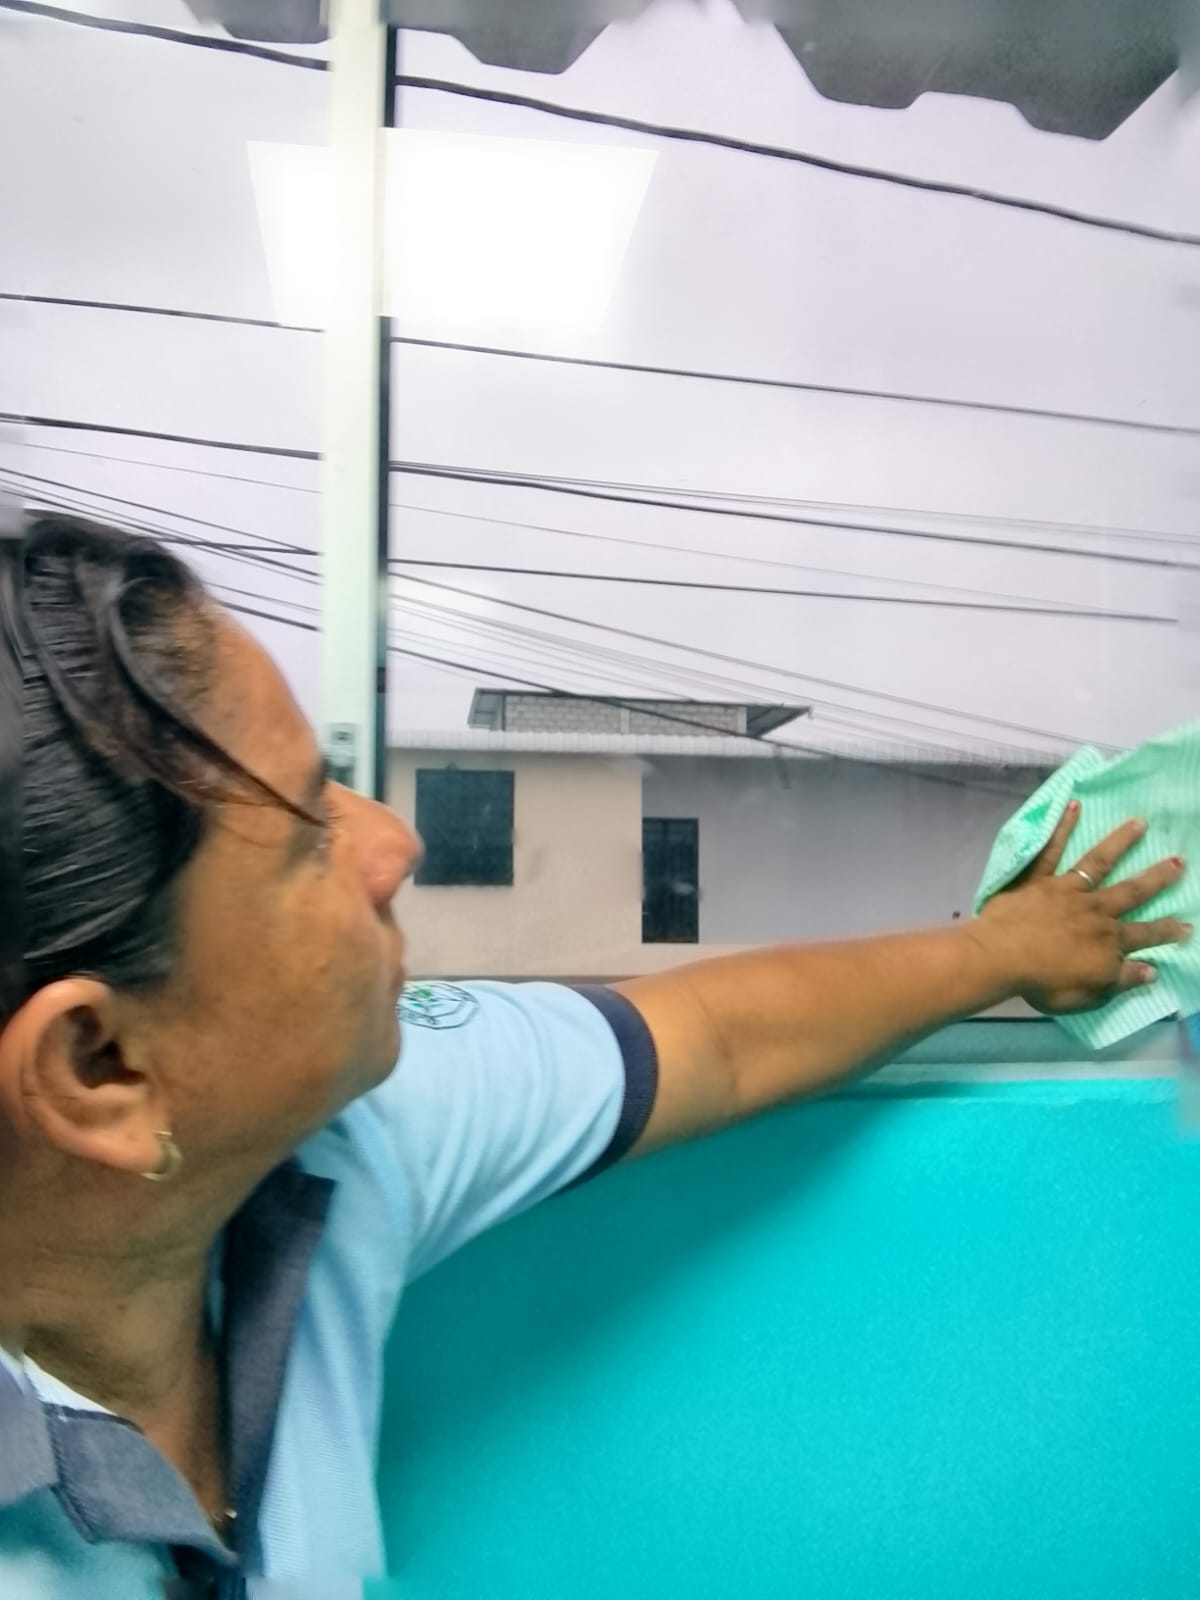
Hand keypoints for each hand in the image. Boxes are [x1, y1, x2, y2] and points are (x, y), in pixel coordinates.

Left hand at [974, 805, 1189, 1014]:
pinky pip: (1051, 851)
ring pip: (1099, 862)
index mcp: (1107, 942)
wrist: (1001, 958)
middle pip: (1131, 892)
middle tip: (1178, 860)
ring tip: (1139, 823)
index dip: (1166, 931)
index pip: (1144, 935)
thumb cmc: (1042, 982)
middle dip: (1157, 877)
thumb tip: (1151, 970)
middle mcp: (1094, 912)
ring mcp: (1067, 891)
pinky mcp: (1039, 880)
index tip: (1187, 924)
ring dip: (1120, 842)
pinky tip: (1073, 805)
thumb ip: (1120, 981)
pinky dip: (1062, 827)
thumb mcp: (1088, 995)